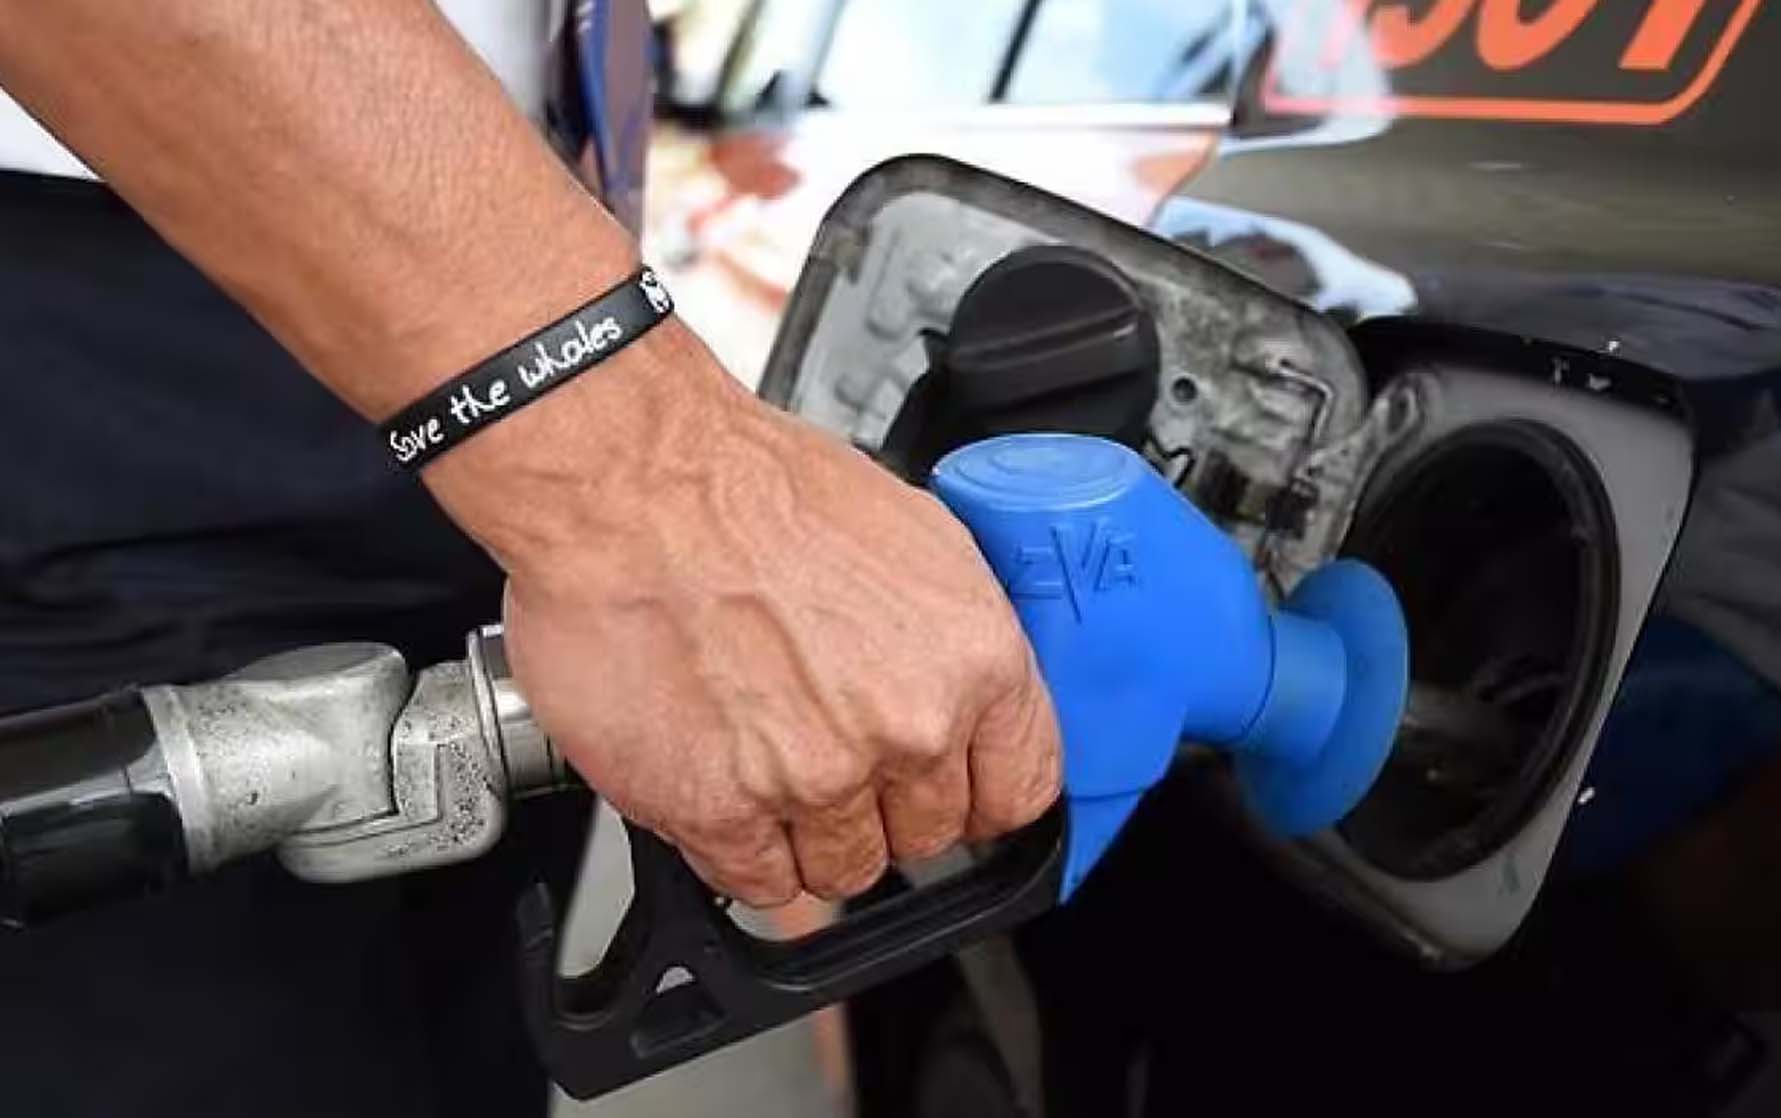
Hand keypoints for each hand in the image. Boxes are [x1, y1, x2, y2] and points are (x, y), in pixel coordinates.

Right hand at [427, 319, 1061, 904]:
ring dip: (810, 833)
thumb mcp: (915, 537)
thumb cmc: (755, 488)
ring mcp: (815, 778)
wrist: (633, 480)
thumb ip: (954, 643)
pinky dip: (740, 850)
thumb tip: (964, 703)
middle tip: (831, 746)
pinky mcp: (721, 810)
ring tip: (767, 756)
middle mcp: (907, 728)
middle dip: (884, 804)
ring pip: (845, 871)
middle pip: (928, 837)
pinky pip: (758, 884)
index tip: (949, 790)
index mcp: (974, 660)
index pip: (1020, 789)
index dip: (977, 793)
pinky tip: (723, 782)